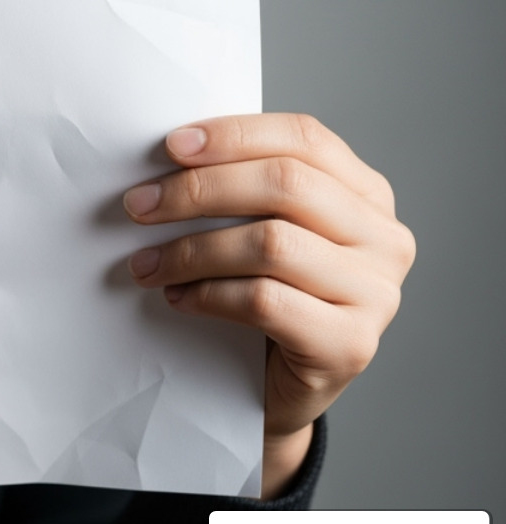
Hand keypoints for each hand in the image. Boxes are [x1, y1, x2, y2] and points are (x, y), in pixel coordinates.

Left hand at [122, 113, 413, 497]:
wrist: (274, 388)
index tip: (170, 146)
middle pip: (286, 185)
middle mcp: (384, 239)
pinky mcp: (351, 344)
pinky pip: (266, 301)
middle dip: (199, 190)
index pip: (304, 139)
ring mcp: (376, 294)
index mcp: (366, 194)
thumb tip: (166, 156)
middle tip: (138, 206)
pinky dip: (209, 295)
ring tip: (145, 263)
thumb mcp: (260, 229)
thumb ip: (242, 189)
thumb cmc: (263, 296)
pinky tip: (178, 298)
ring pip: (272, 243)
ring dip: (192, 249)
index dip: (235, 135)